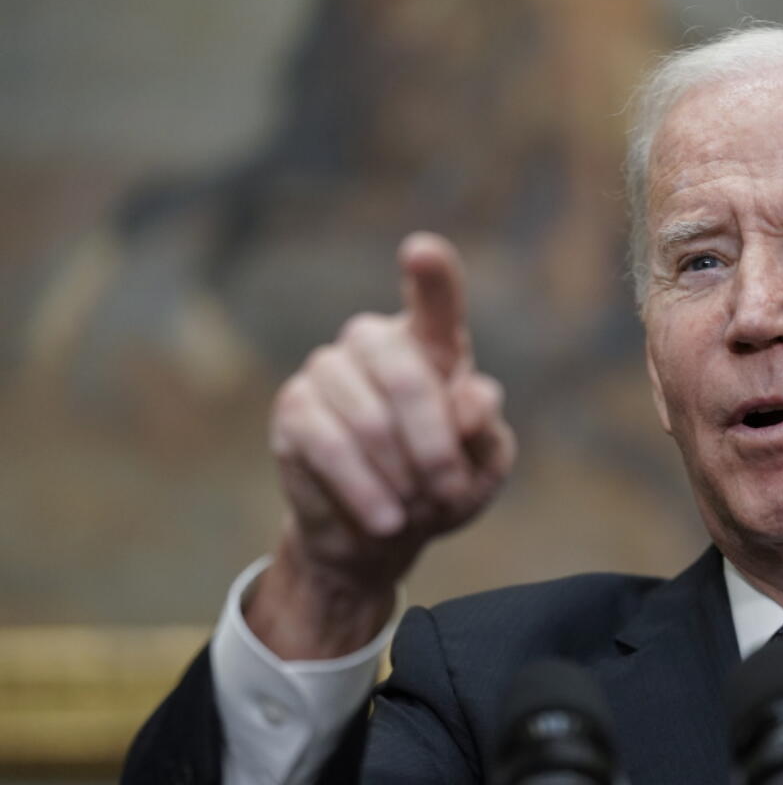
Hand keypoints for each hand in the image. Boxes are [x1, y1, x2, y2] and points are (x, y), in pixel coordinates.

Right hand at [248, 233, 515, 657]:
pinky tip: (385, 519)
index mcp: (432, 343)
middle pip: (406, 375)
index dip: (431, 274)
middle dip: (434, 445)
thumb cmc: (441, 487)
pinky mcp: (294, 410)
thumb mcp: (483, 466)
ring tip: (415, 509)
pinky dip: (363, 488)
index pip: (435, 297)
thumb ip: (486, 429)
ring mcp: (329, 370)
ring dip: (401, 476)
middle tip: (448, 492)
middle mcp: (376, 342)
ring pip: (368, 418)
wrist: (381, 533)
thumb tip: (471, 399)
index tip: (422, 251)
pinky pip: (328, 445)